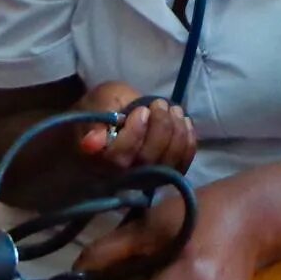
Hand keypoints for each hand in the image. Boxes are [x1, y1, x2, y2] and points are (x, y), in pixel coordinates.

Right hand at [73, 80, 197, 173]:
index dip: (134, 134)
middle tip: (160, 104)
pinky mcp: (162, 176)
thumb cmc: (105, 108)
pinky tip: (184, 123)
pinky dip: (188, 143)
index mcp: (98, 157)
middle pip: (146, 160)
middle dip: (160, 128)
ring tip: (174, 110)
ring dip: (177, 133)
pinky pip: (181, 165)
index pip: (118, 157)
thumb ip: (101, 116)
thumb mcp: (101, 100)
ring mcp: (143, 178)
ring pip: (166, 164)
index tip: (142, 110)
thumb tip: (91, 144)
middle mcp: (120, 175)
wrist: (115, 119)